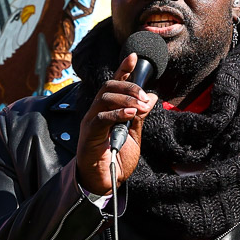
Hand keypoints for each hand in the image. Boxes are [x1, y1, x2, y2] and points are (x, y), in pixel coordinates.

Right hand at [76, 52, 156, 194]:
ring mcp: (90, 122)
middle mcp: (96, 113)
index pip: (114, 85)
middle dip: (128, 87)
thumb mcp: (133, 135)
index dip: (123, 69)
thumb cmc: (116, 160)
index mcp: (106, 111)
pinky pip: (100, 118)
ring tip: (139, 107)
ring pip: (104, 98)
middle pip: (108, 87)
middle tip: (144, 98)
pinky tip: (130, 114)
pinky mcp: (88, 135)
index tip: (134, 57)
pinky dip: (117, 113)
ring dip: (125, 99)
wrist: (104, 183)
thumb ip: (140, 116)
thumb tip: (151, 97)